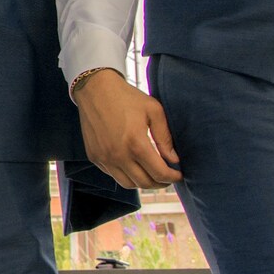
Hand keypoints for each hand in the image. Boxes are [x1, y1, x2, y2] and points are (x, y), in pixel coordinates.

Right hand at [72, 69, 181, 189]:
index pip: (159, 173)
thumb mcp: (153, 110)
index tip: (179, 175)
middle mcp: (118, 155)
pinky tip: (133, 165)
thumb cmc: (126, 97)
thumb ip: (165, 137)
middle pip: (144, 183)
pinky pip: (113, 175)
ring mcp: (104, 158)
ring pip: (128, 184)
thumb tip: (174, 160)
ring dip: (143, 183)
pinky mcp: (94, 157)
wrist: (94, 89)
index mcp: (136, 143)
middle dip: (160, 183)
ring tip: (151, 174)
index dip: (173, 177)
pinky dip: (126, 175)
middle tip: (167, 176)